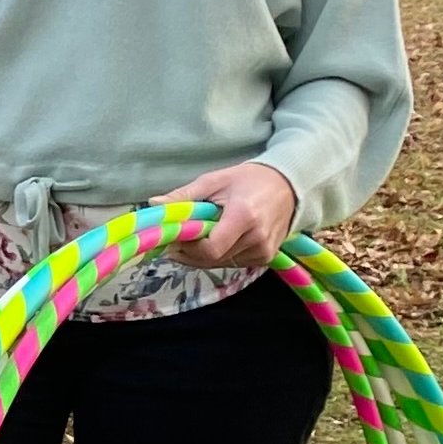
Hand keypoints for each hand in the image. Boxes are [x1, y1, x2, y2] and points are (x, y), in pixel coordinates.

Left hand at [160, 161, 297, 268]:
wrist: (288, 185)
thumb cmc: (249, 180)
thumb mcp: (214, 181)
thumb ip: (184, 196)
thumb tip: (154, 204)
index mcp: (244, 216)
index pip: (211, 248)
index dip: (188, 248)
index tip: (174, 238)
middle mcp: (257, 238)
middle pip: (213, 259)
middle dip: (190, 252)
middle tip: (176, 240)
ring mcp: (264, 251)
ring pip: (221, 263)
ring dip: (203, 255)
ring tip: (195, 237)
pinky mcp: (267, 258)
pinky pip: (233, 263)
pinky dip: (219, 256)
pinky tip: (215, 240)